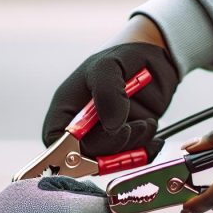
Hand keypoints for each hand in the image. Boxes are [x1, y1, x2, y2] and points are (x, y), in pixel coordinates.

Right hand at [43, 16, 177, 159]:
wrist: (157, 55)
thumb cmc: (124, 54)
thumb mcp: (109, 65)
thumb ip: (107, 93)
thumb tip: (112, 126)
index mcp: (67, 108)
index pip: (56, 140)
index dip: (70, 149)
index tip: (95, 144)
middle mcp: (82, 126)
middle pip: (85, 155)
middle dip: (111, 146)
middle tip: (131, 128)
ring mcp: (105, 134)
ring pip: (111, 158)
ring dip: (132, 145)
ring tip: (145, 121)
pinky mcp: (126, 140)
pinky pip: (132, 158)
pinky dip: (145, 150)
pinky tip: (151, 129)